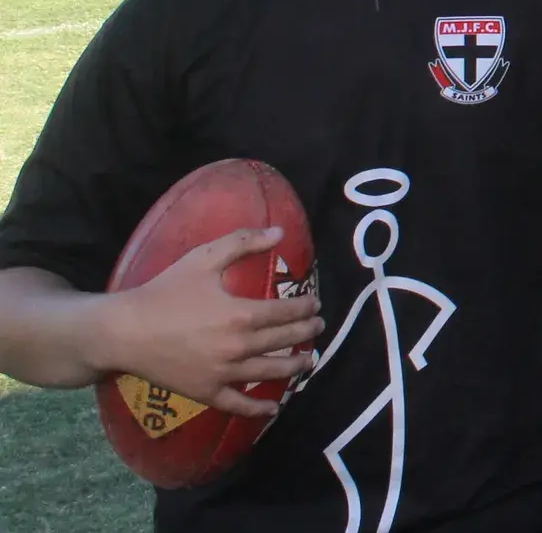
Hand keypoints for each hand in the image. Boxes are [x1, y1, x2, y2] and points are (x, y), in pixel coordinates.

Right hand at [97, 227, 322, 417]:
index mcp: (241, 314)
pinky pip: (238, 405)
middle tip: (318, 327)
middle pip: (284, 341)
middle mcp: (238, 347)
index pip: (288, 312)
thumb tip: (280, 232)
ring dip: (295, 367)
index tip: (315, 304)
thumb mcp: (203, 258)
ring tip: (308, 361)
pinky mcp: (205, 392)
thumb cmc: (164, 292)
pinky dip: (258, 409)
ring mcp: (222, 373)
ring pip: (270, 373)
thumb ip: (243, 242)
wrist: (123, 331)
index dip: (306, 307)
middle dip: (307, 333)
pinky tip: (273, 409)